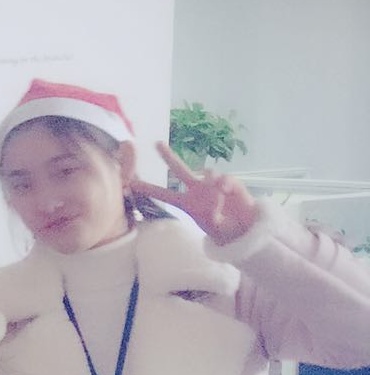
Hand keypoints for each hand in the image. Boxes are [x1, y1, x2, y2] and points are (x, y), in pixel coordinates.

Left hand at [132, 142, 261, 245]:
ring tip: (219, 197)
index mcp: (187, 203)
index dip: (147, 189)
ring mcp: (213, 184)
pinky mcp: (229, 183)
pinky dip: (224, 183)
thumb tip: (216, 193)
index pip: (163, 195)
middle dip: (168, 156)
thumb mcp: (214, 228)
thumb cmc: (226, 231)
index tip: (129, 182)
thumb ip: (213, 214)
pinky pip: (224, 177)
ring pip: (207, 172)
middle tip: (157, 143)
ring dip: (211, 181)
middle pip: (179, 169)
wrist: (246, 229)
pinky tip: (226, 191)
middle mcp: (197, 190)